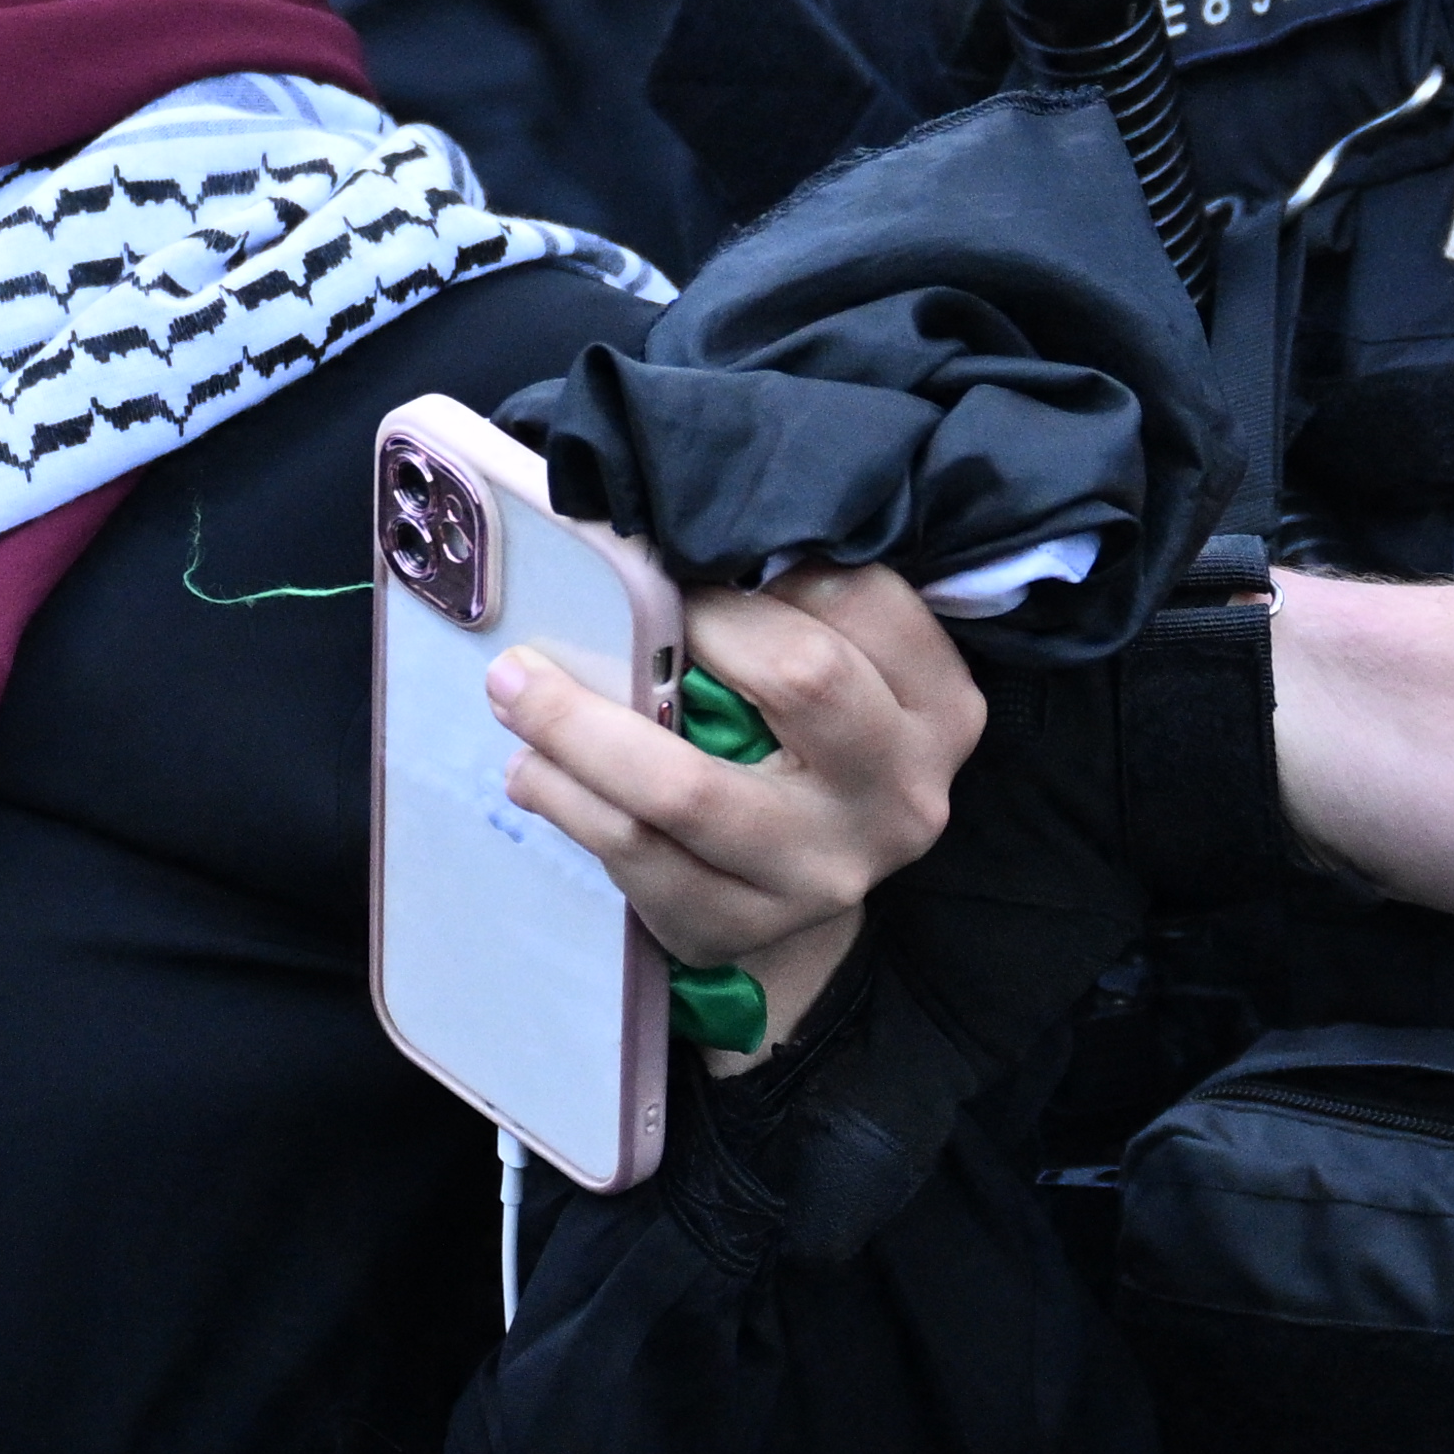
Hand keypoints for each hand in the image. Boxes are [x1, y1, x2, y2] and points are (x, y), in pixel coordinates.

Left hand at [492, 565, 977, 1055]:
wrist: (803, 880)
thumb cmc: (809, 741)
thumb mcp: (844, 668)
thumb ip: (792, 602)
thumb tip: (660, 528)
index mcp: (938, 705)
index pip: (855, 599)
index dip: (761, 569)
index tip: (686, 561)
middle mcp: (900, 792)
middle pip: (800, 678)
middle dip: (684, 627)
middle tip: (599, 604)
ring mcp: (826, 872)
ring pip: (690, 789)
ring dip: (580, 728)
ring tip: (514, 686)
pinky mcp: (747, 925)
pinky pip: (637, 858)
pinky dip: (568, 801)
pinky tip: (530, 768)